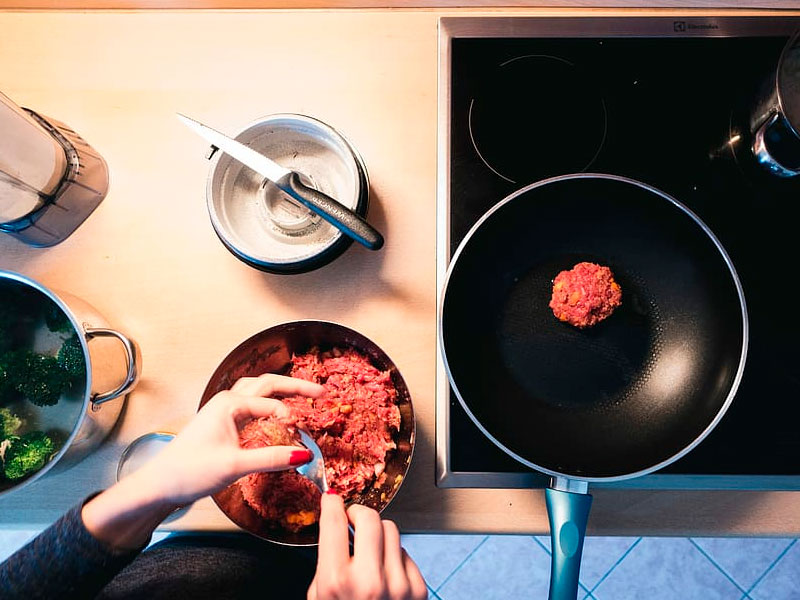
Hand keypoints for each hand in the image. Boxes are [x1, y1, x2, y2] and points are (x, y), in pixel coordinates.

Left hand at [137, 373, 324, 505]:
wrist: (159, 484)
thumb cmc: (190, 471)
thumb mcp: (235, 465)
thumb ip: (272, 458)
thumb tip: (304, 454)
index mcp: (230, 403)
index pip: (272, 404)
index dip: (291, 418)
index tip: (304, 437)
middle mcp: (227, 400)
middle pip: (268, 384)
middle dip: (295, 387)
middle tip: (320, 393)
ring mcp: (224, 410)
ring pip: (258, 391)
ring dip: (280, 390)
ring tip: (302, 395)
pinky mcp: (222, 423)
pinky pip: (251, 405)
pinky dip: (268, 404)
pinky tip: (276, 413)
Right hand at [308, 493, 427, 599]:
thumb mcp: (319, 598)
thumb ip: (326, 563)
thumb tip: (335, 526)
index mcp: (335, 582)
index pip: (333, 522)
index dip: (332, 503)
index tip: (332, 497)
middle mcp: (368, 581)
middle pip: (369, 518)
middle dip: (358, 513)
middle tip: (352, 518)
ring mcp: (397, 585)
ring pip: (391, 530)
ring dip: (377, 534)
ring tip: (369, 550)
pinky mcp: (418, 590)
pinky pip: (405, 553)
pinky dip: (394, 557)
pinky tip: (385, 573)